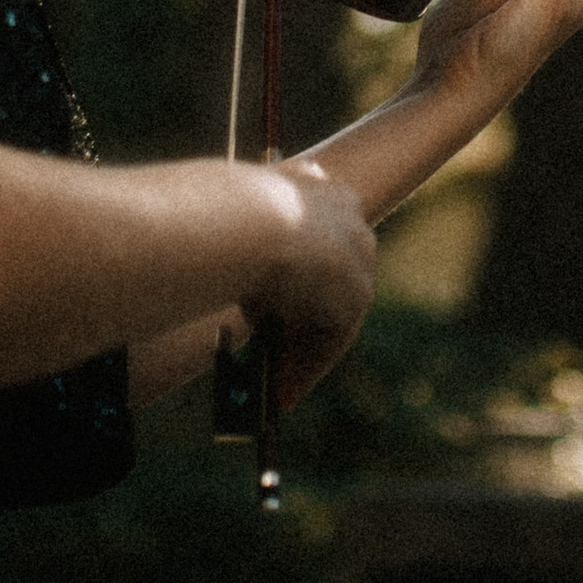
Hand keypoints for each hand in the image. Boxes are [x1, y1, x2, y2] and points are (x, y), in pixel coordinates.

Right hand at [238, 158, 378, 401]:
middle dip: (300, 321)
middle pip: (327, 283)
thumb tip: (224, 271)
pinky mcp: (357, 294)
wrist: (250, 221)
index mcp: (323, 190)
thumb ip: (245, 246)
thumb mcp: (238, 225)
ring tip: (272, 388)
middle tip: (273, 353)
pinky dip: (307, 367)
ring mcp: (359, 258)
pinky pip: (332, 339)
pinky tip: (282, 392)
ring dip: (302, 352)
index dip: (294, 277)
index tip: (276, 303)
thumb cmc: (226, 214)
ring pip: (329, 314)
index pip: (315, 239)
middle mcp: (351, 222)